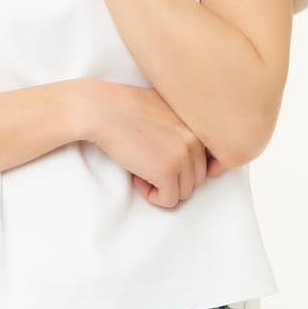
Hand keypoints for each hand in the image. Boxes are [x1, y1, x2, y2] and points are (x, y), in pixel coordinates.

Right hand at [70, 78, 226, 208]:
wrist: (102, 111)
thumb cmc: (126, 109)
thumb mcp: (166, 109)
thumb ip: (184, 129)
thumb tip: (189, 155)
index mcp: (199, 125)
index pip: (206, 161)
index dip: (184, 166)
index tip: (163, 160)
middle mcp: (197, 140)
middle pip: (196, 179)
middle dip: (172, 178)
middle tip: (147, 164)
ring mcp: (184, 156)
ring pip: (185, 192)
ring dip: (162, 186)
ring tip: (142, 169)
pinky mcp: (168, 171)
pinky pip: (168, 200)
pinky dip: (151, 195)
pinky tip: (137, 176)